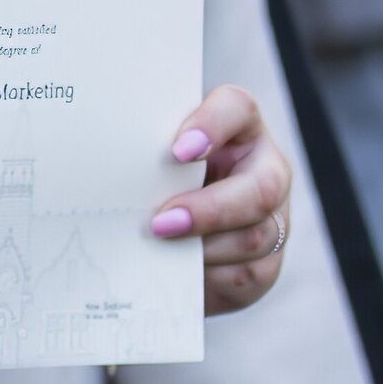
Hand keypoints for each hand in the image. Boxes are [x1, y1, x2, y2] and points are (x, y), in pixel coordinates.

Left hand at [150, 84, 289, 316]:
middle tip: (161, 222)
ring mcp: (275, 218)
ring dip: (205, 247)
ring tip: (162, 247)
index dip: (212, 125)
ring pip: (255, 237)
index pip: (236, 108)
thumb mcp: (157, 158)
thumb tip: (108, 160)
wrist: (174, 234)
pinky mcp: (267, 263)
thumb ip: (149, 152)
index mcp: (238, 128)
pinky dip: (210, 275)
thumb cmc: (160, 180)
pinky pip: (247, 275)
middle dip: (210, 209)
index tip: (178, 150)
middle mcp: (265, 168)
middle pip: (261, 188)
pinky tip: (181, 270)